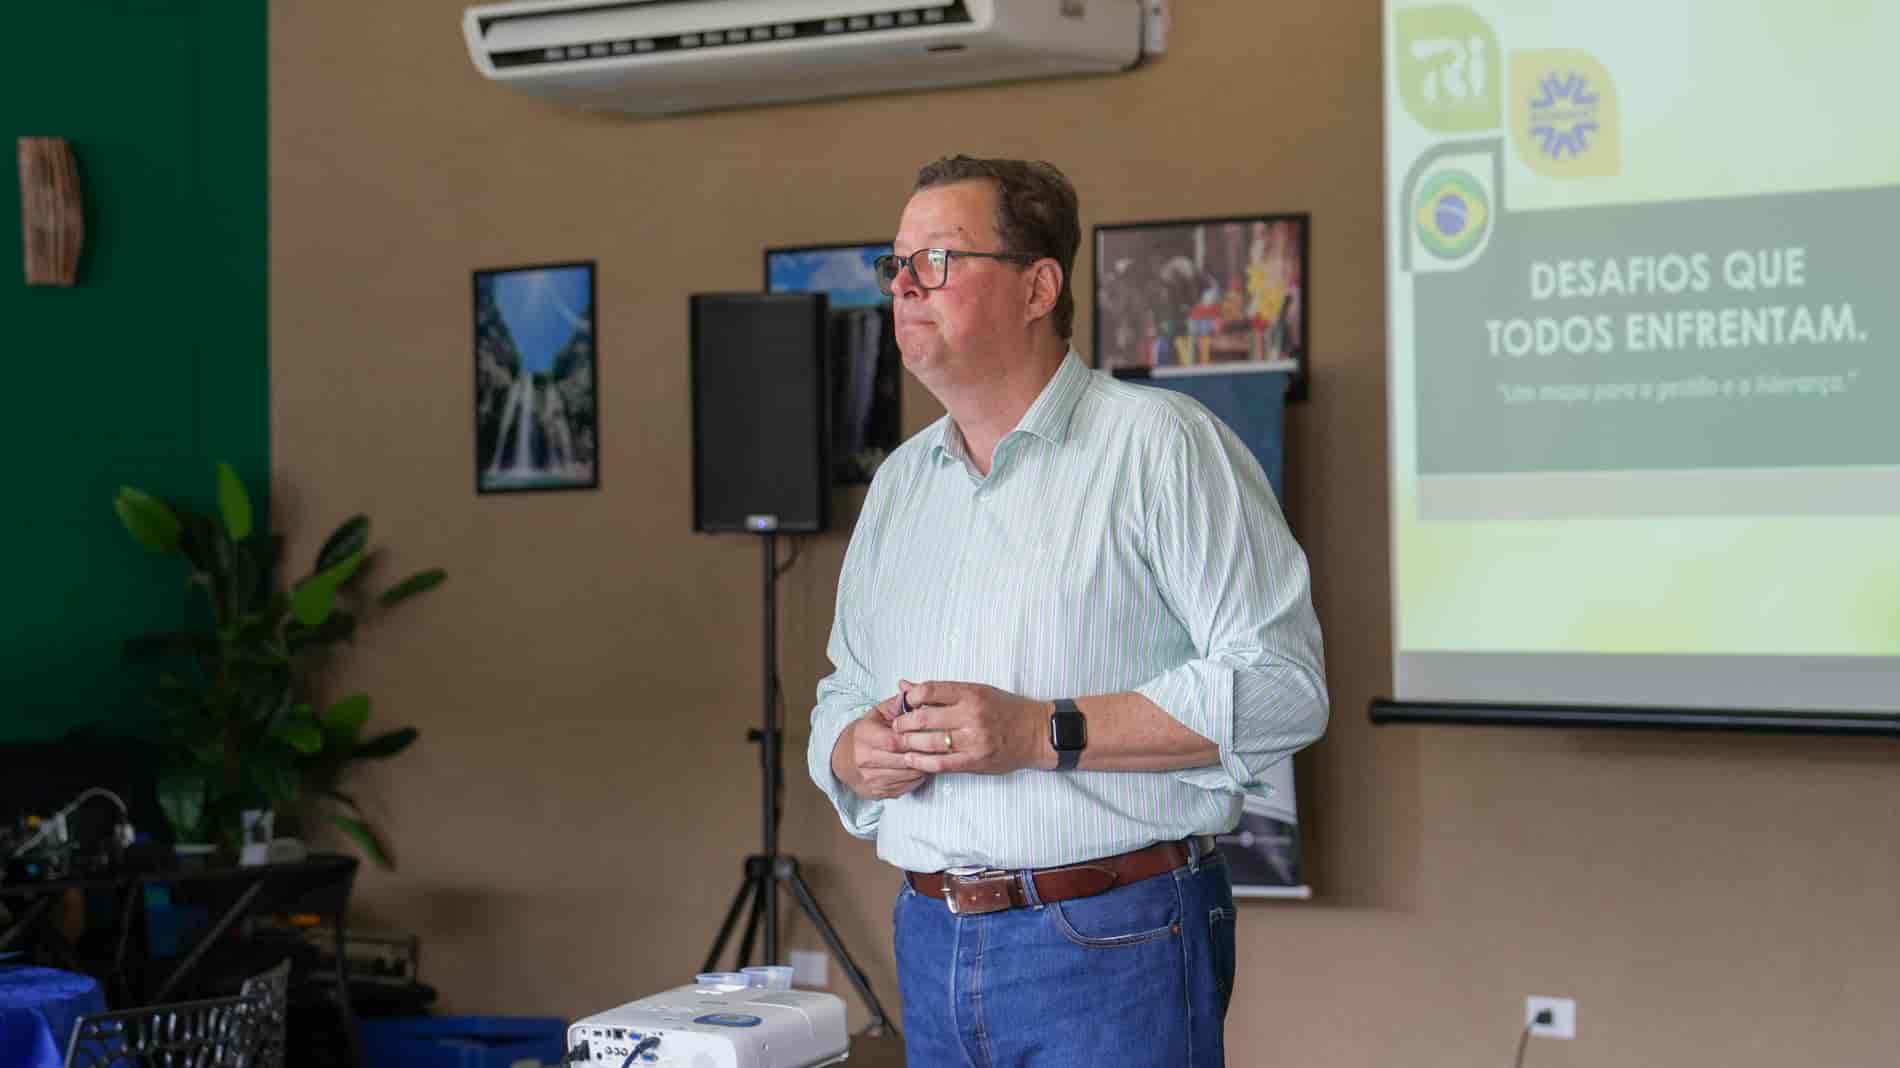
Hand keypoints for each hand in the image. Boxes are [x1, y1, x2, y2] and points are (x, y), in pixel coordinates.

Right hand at [833, 692, 926, 800]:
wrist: (841, 761)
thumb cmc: (863, 735)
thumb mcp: (876, 714)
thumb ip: (896, 704)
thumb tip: (911, 691)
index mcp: (865, 737)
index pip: (895, 741)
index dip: (915, 738)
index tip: (930, 734)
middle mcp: (866, 761)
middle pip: (904, 760)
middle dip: (924, 753)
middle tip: (940, 746)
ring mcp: (872, 779)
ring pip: (908, 776)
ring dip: (924, 766)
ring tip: (933, 756)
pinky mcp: (879, 793)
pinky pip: (906, 787)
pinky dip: (918, 778)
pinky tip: (921, 767)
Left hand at [891, 681, 1052, 774]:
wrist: (1035, 733)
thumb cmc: (1005, 709)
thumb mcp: (977, 691)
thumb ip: (941, 691)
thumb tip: (904, 685)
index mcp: (971, 693)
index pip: (929, 691)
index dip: (910, 697)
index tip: (905, 704)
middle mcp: (972, 715)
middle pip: (924, 718)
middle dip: (903, 724)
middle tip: (895, 727)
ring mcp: (974, 740)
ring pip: (929, 743)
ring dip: (908, 744)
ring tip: (900, 743)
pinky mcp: (976, 761)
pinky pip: (941, 764)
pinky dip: (922, 762)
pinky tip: (912, 760)